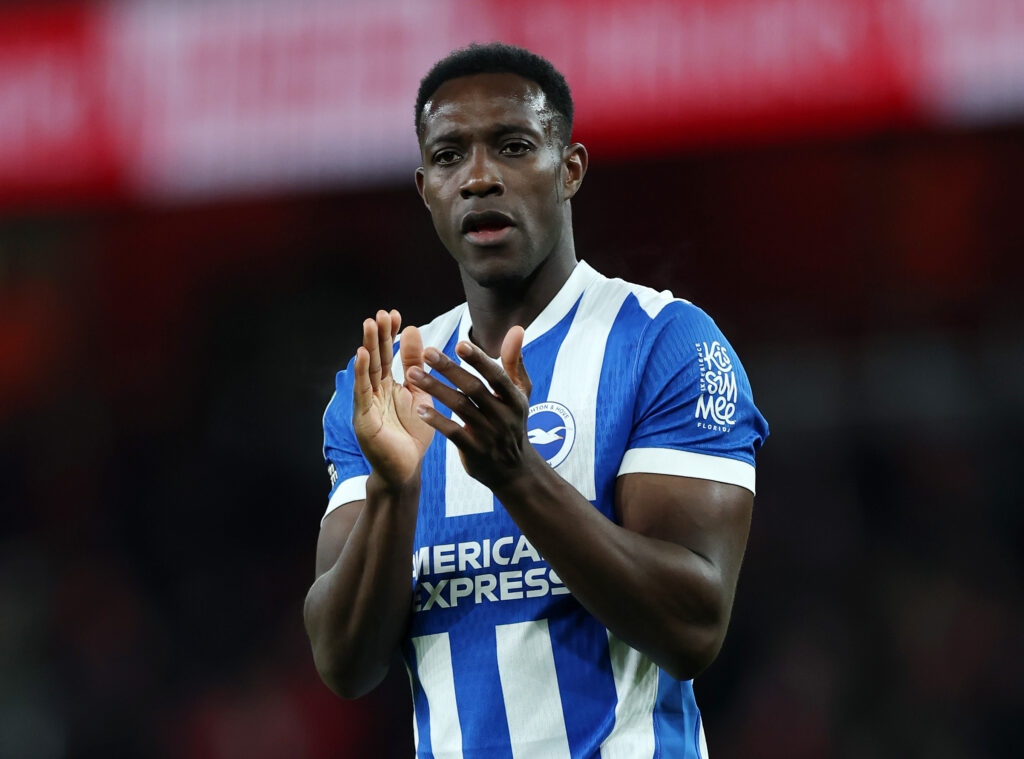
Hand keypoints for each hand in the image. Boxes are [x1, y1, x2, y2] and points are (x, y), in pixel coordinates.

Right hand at [352, 310, 433, 487]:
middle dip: (378, 335)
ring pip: (367, 372)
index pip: (388, 355)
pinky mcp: (363, 419)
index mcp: (388, 386)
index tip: (395, 314)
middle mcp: (375, 392)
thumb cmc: (412, 435)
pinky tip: (362, 356)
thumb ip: (416, 366)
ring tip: (369, 325)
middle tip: (381, 313)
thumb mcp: (419, 394)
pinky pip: (362, 393)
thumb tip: (413, 331)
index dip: (391, 335)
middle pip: (376, 358)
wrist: (406, 470)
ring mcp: (367, 404)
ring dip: (367, 348)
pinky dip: (361, 374)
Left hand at [406, 326, 541, 489]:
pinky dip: (436, 420)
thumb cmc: (513, 423)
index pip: (496, 376)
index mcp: (515, 399)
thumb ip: (514, 362)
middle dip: (449, 369)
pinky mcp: (474, 451)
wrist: (514, 471)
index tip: (459, 344)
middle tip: (426, 352)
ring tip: (412, 374)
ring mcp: (489, 435)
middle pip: (474, 389)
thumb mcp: (521, 394)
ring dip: (435, 389)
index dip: (479, 360)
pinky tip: (419, 408)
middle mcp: (503, 416)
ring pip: (459, 408)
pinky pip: (453, 433)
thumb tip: (517, 329)